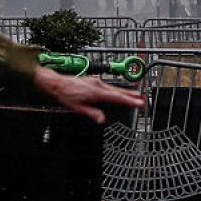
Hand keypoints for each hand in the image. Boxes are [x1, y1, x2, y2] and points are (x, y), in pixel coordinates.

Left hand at [32, 69, 146, 124]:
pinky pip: (108, 85)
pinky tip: (118, 92)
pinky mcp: (93, 80)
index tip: (139, 103)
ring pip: (114, 87)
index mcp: (96, 92)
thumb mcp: (78, 108)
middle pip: (118, 91)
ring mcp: (96, 81)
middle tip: (143, 99)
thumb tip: (102, 120)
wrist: (56, 84)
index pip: (117, 97)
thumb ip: (92, 113)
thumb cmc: (66, 95)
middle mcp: (98, 84)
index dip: (129, 101)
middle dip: (131, 95)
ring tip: (136, 95)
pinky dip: (116, 89)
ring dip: (125, 91)